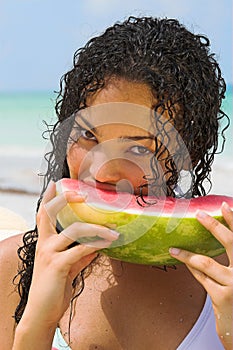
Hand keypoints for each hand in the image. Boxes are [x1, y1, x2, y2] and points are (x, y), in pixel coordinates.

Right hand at [21, 180, 118, 327]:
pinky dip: (96, 245)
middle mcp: (44, 244)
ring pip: (74, 230)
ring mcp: (49, 254)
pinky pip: (80, 250)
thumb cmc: (54, 289)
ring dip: (97, 228)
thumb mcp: (68, 268)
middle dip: (65, 198)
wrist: (42, 314)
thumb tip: (97, 246)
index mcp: (44, 242)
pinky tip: (107, 245)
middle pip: (49, 213)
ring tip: (114, 231)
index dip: (48, 198)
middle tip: (83, 193)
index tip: (56, 183)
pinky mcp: (58, 266)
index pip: (43, 214)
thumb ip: (80, 255)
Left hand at [169, 201, 232, 349]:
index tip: (225, 205)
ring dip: (187, 255)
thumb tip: (216, 238)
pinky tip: (184, 262)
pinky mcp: (222, 297)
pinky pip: (201, 277)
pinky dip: (192, 269)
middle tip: (199, 215)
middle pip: (230, 243)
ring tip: (174, 249)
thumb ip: (230, 260)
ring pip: (206, 263)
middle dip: (213, 226)